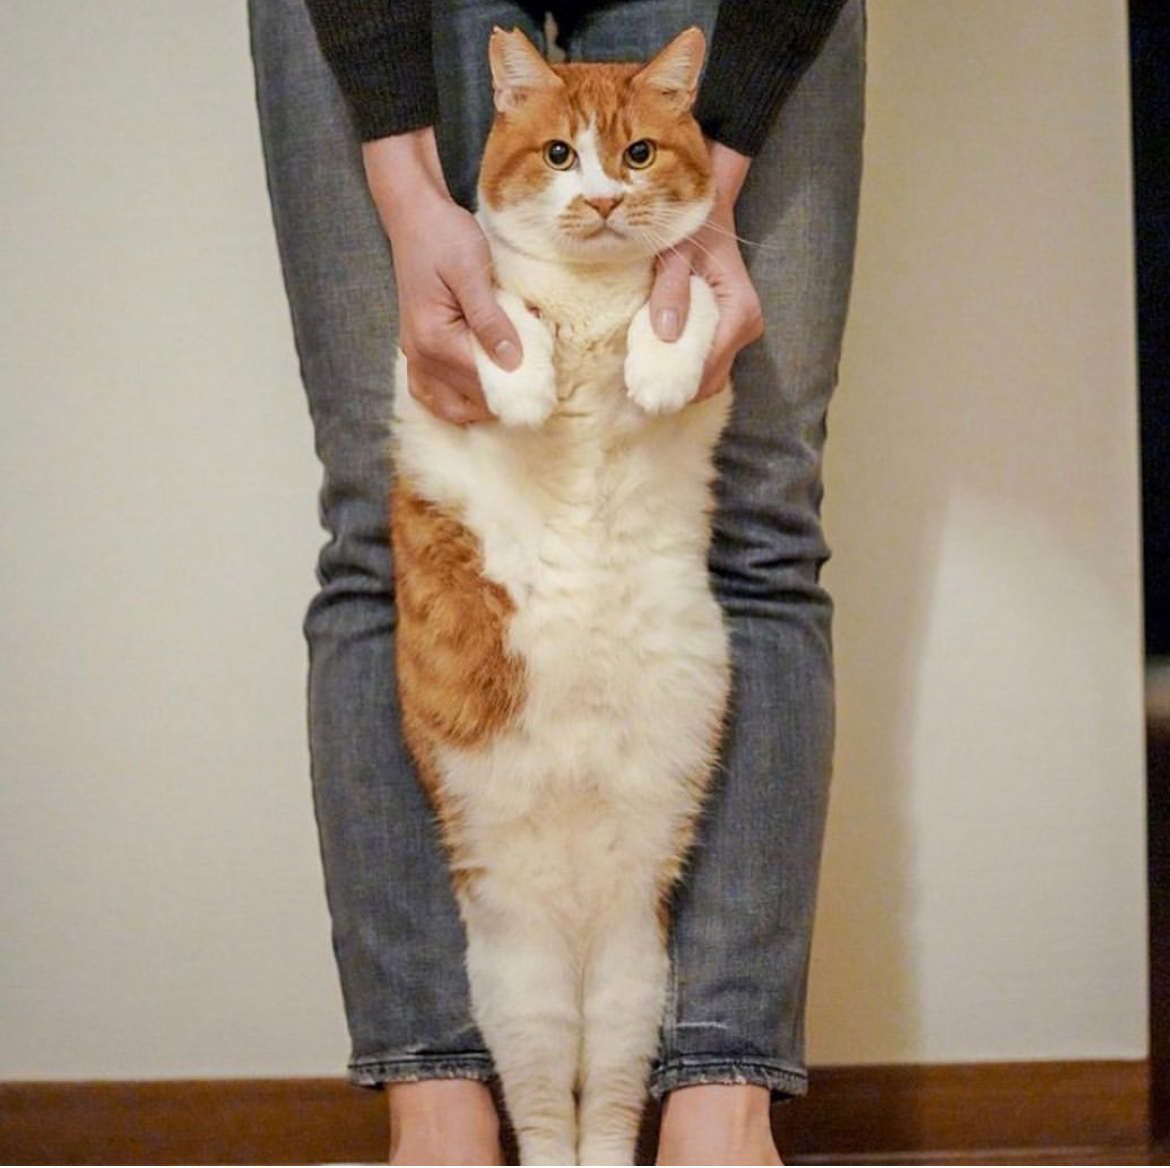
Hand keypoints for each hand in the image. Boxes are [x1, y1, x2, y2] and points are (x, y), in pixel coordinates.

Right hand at [363, 129, 521, 423]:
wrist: (415, 216)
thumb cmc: (445, 237)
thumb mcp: (472, 272)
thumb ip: (490, 319)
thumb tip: (512, 362)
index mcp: (435, 338)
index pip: (480, 384)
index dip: (514, 390)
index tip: (544, 388)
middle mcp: (420, 354)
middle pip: (467, 401)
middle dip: (500, 401)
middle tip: (533, 391)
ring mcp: (415, 354)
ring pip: (448, 406)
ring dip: (478, 408)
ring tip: (509, 395)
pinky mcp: (417, 348)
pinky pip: (430, 392)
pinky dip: (454, 401)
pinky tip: (477, 397)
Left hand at [649, 142, 763, 400]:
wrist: (709, 210)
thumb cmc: (692, 227)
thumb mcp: (676, 253)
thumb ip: (671, 290)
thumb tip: (665, 335)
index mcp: (739, 310)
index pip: (711, 363)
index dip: (680, 382)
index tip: (646, 391)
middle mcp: (746, 326)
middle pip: (712, 377)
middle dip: (679, 387)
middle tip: (640, 392)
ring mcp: (738, 331)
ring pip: (710, 374)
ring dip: (680, 379)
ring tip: (645, 378)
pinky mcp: (727, 330)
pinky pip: (706, 360)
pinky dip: (683, 366)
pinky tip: (657, 362)